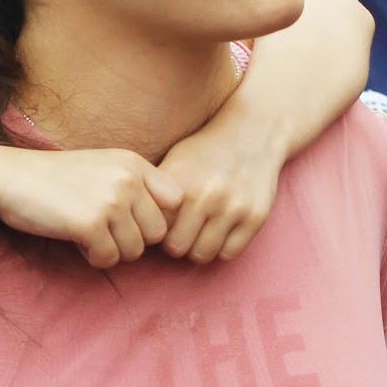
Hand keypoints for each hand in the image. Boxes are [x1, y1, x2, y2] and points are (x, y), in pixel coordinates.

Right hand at [0, 147, 182, 269]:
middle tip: (105, 232)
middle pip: (158, 233)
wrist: (12, 177)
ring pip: (136, 250)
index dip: (158, 218)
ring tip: (89, 233)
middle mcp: (128, 179)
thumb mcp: (105, 167)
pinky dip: (94, 258)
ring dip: (113, 250)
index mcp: (135, 163)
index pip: (176, 201)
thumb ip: (136, 187)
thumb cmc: (58, 178)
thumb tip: (167, 227)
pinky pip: (109, 259)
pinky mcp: (90, 224)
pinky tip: (77, 240)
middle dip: (134, 240)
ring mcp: (111, 201)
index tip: (134, 222)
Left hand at [156, 118, 285, 262]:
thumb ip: (154, 192)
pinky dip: (221, 248)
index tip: (162, 222)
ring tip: (200, 232)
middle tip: (181, 231)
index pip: (154, 228)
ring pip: (202, 255)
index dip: (155, 229)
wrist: (252, 131)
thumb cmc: (205, 150)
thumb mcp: (175, 161)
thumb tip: (132, 223)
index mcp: (180, 183)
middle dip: (176, 242)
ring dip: (198, 247)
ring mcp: (232, 208)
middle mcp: (206, 196)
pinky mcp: (255, 217)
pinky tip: (220, 231)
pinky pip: (228, 253)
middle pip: (176, 248)